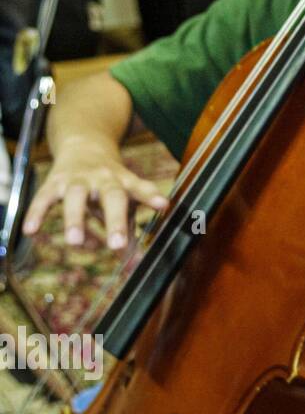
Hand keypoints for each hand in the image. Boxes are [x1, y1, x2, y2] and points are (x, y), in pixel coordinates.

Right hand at [21, 138, 168, 250]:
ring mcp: (77, 180)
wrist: (84, 146)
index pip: (140, 189)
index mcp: (125, 182)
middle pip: (112, 196)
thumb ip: (131, 235)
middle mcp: (103, 179)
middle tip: (118, 245)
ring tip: (75, 243)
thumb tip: (137, 267)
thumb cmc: (110, 184)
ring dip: (75, 219)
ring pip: (76, 197)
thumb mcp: (124, 202)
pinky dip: (36, 214)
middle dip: (115, 221)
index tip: (163, 205)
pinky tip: (31, 232)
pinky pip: (43, 199)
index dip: (151, 196)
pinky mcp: (53, 183)